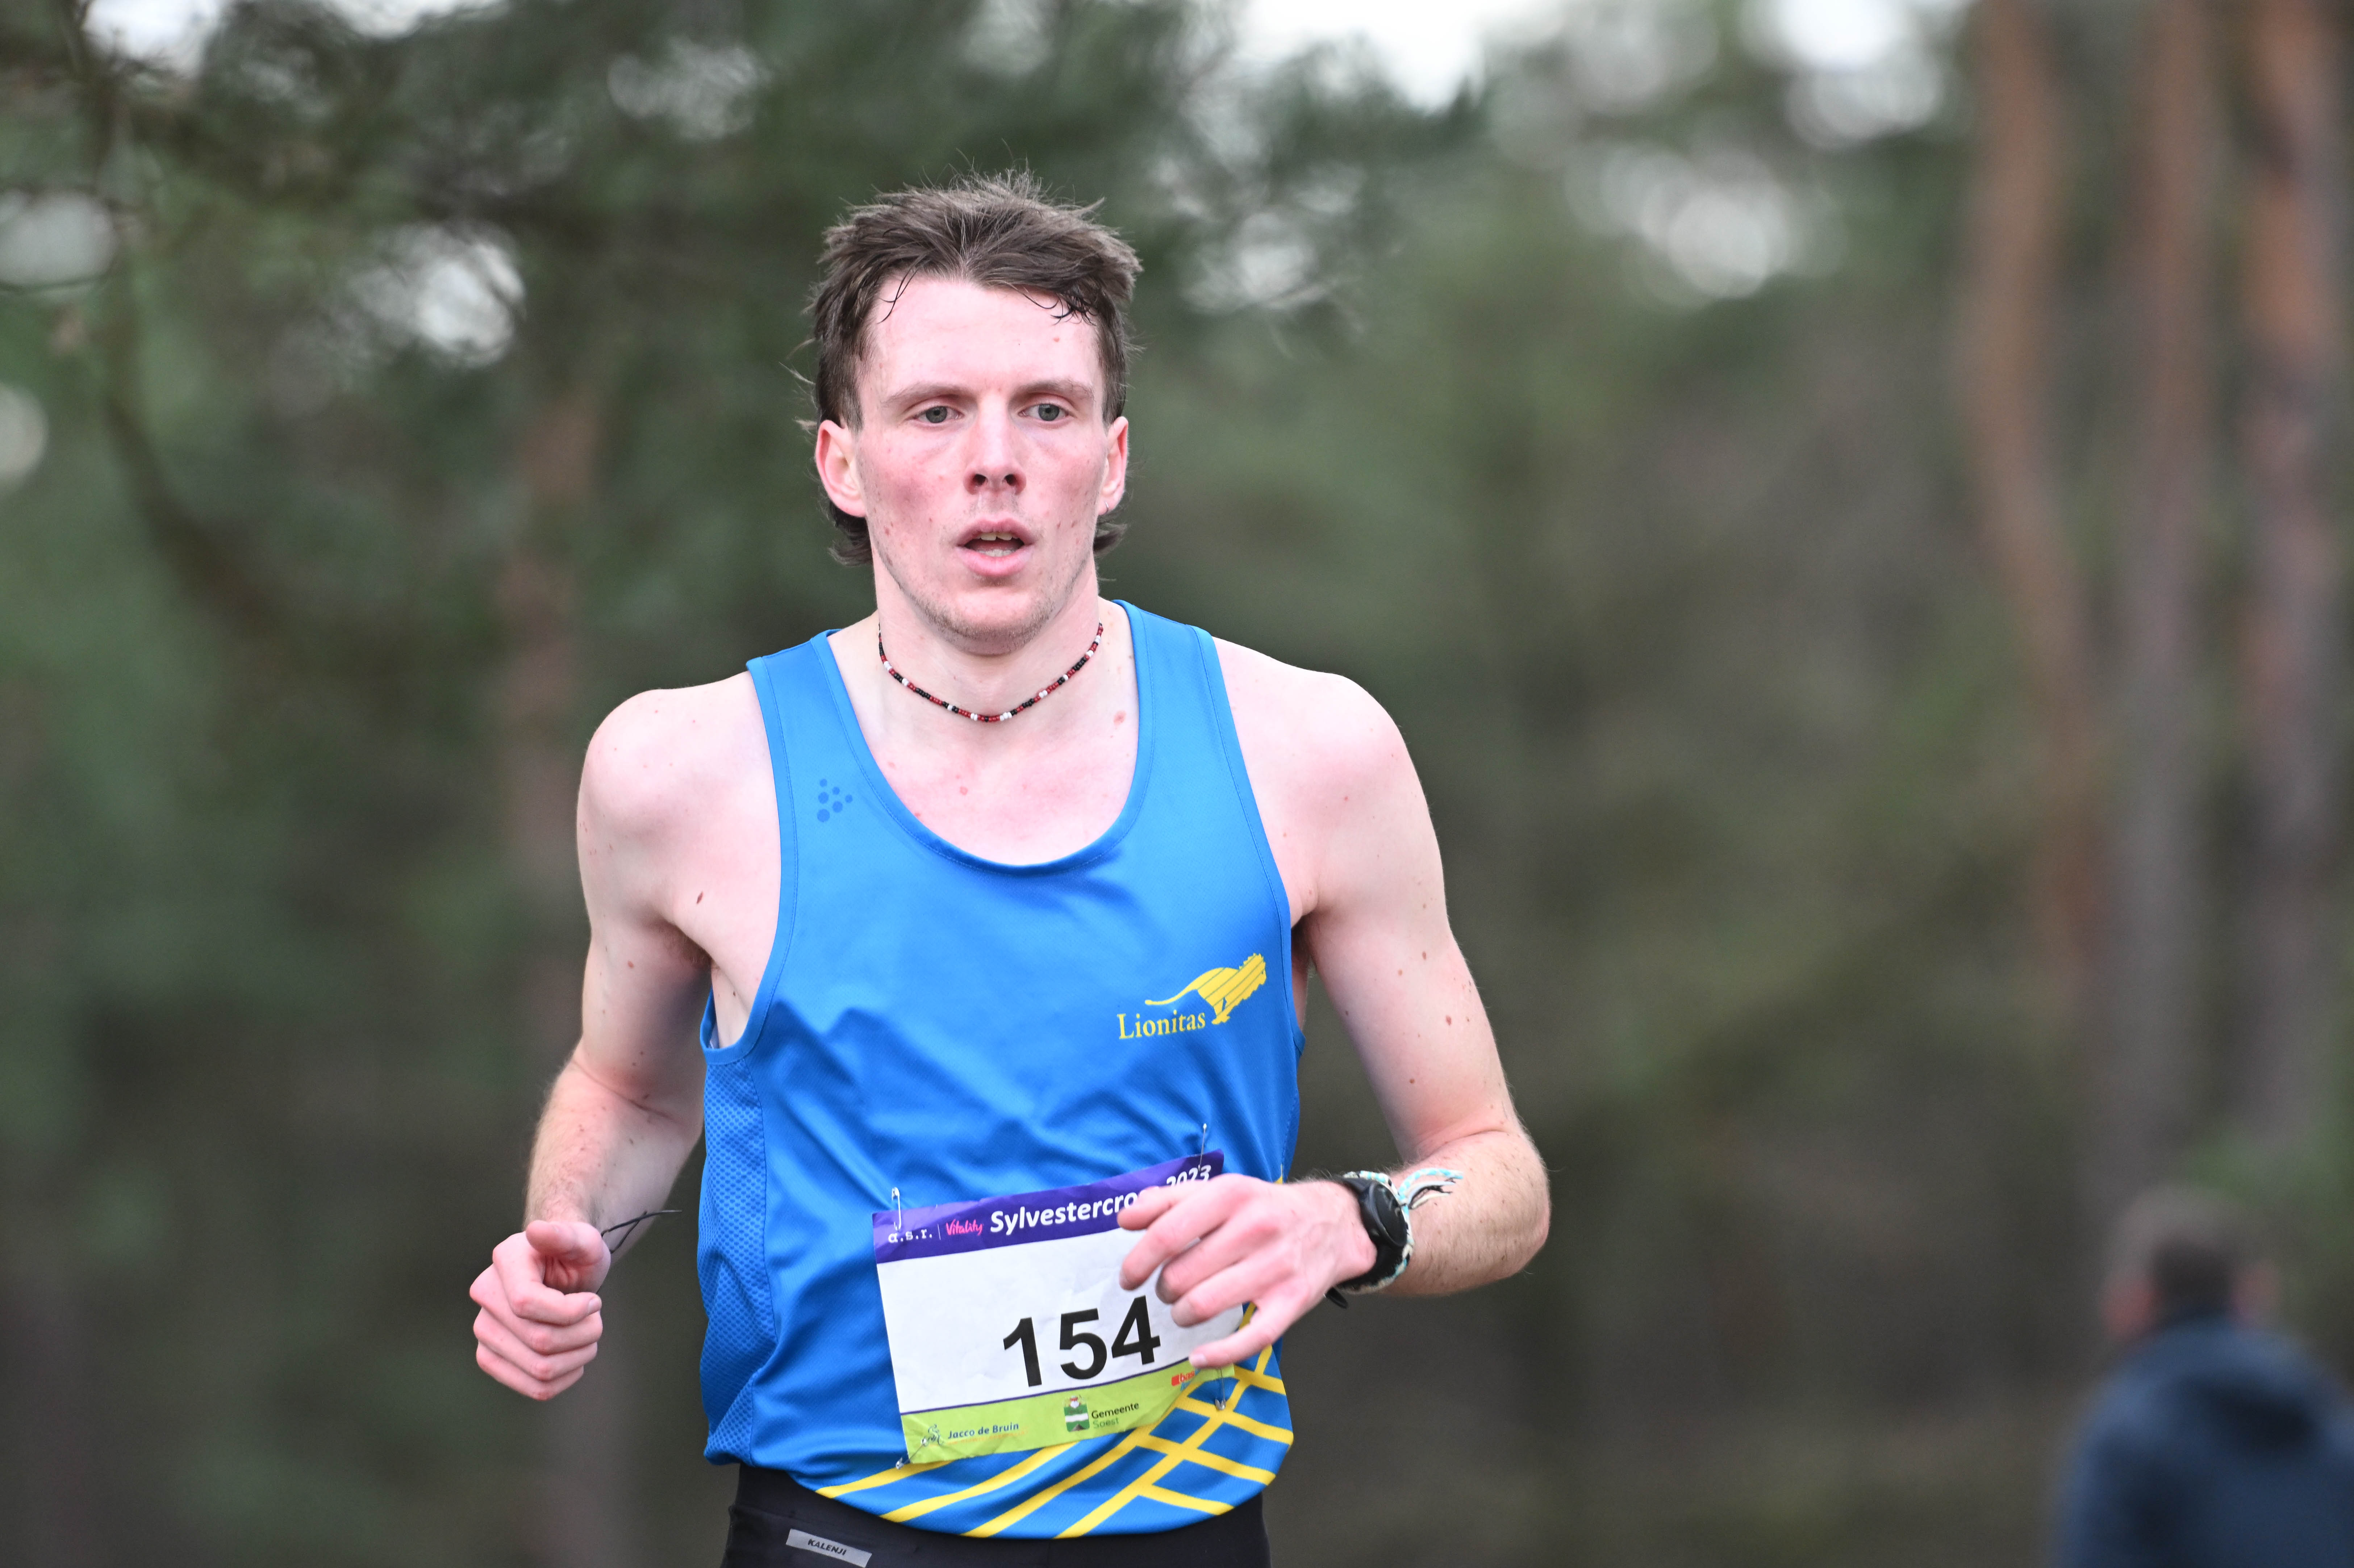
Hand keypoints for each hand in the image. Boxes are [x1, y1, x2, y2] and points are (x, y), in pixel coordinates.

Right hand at [470, 1219, 611, 1399]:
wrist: (563, 1273)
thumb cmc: (575, 1255)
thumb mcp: (583, 1240)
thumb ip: (566, 1235)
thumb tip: (536, 1231)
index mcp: (504, 1260)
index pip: (528, 1304)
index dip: (571, 1311)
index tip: (595, 1301)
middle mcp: (485, 1295)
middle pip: (539, 1341)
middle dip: (584, 1334)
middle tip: (597, 1320)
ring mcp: (484, 1330)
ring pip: (539, 1369)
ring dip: (578, 1357)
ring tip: (588, 1336)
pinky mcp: (491, 1358)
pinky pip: (535, 1387)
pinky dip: (566, 1378)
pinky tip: (575, 1356)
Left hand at [1117, 1175, 1373, 1368]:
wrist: (1334, 1223)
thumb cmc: (1264, 1208)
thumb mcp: (1221, 1189)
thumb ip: (1169, 1200)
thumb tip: (1125, 1217)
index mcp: (1231, 1195)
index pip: (1168, 1233)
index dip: (1138, 1261)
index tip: (1129, 1277)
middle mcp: (1255, 1228)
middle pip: (1181, 1276)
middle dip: (1163, 1290)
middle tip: (1169, 1289)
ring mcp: (1276, 1267)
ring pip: (1203, 1306)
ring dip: (1181, 1315)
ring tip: (1185, 1309)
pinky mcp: (1292, 1301)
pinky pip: (1250, 1339)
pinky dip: (1216, 1354)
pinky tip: (1198, 1356)